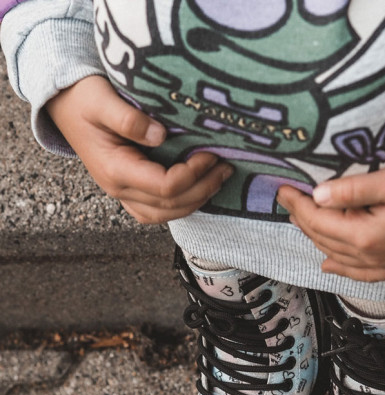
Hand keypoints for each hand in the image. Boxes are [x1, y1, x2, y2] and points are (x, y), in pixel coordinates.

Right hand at [46, 75, 232, 223]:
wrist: (64, 104)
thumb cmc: (83, 97)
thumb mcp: (101, 99)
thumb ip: (128, 118)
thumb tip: (160, 134)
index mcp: (115, 170)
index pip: (164, 187)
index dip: (193, 175)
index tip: (210, 154)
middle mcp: (119, 189)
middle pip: (170, 206)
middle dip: (203, 189)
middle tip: (226, 167)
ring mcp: (123, 194)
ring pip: (165, 215)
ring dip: (196, 201)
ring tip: (219, 179)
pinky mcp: (129, 190)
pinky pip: (158, 210)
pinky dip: (182, 204)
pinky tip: (200, 187)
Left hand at [277, 162, 384, 281]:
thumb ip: (352, 189)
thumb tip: (318, 195)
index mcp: (366, 238)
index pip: (319, 222)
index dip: (297, 205)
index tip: (283, 190)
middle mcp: (371, 259)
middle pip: (323, 240)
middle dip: (302, 219)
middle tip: (288, 199)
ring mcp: (382, 267)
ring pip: (336, 256)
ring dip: (315, 238)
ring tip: (300, 220)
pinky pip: (358, 274)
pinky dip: (340, 267)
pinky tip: (328, 263)